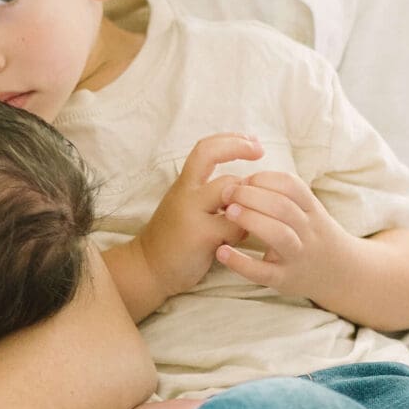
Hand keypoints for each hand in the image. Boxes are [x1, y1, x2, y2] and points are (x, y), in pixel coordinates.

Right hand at [134, 133, 262, 294]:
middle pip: (210, 156)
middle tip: (260, 153)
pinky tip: (238, 239)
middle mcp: (185, 193)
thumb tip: (248, 184)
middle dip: (240, 149)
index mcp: (183, 185)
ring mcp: (191, 213)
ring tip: (248, 215)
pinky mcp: (201, 236)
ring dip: (248, 199)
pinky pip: (236, 225)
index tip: (253, 142)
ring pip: (230, 190)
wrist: (148, 269)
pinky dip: (244, 230)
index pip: (204, 149)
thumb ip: (210, 193)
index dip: (229, 139)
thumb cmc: (174, 238)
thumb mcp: (187, 207)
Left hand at [214, 169, 357, 308]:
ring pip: (278, 235)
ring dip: (251, 220)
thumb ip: (283, 195)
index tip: (244, 179)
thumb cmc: (313, 235)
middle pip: (283, 207)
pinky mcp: (285, 280)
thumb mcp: (308, 211)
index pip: (292, 186)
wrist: (341, 274)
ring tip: (227, 212)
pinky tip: (222, 251)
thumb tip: (243, 180)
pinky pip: (263, 272)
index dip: (265, 178)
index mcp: (312, 210)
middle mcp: (308, 232)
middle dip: (252, 196)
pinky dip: (241, 263)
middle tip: (227, 193)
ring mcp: (298, 256)